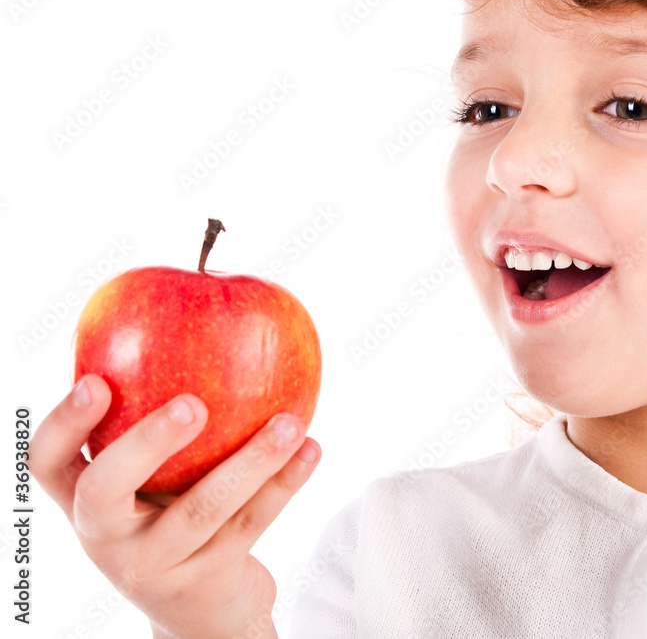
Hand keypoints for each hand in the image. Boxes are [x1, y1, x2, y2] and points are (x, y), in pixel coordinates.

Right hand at [31, 374, 321, 638]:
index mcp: (84, 501)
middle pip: (106, 491)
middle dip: (146, 443)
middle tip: (191, 405)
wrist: (203, 611)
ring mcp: (154, 565)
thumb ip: (160, 427)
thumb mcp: (154, 482)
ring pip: (203, 508)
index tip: (97, 380)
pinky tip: (311, 449)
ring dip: (253, 459)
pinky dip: (285, 483)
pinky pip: (250, 524)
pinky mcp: (204, 583)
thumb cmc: (177, 518)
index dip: (64, 422)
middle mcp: (106, 537)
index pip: (48, 461)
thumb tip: (204, 323)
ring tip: (290, 422)